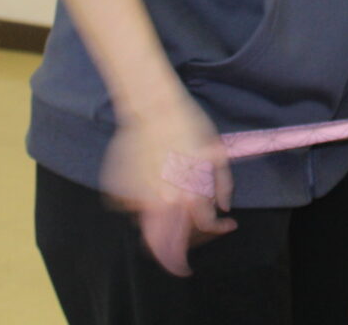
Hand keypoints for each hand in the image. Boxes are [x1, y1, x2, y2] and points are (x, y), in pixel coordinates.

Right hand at [100, 89, 235, 275]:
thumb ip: (222, 185)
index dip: (220, 227)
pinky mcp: (119, 193)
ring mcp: (137, 199)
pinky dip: (146, 203)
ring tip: (175, 203)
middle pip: (176, 237)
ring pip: (153, 225)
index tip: (227, 224)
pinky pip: (135, 208)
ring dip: (166, 222)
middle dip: (189, 239)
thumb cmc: (189, 126)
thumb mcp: (217, 152)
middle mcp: (163, 202)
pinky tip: (155, 184)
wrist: (153, 108)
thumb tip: (224, 208)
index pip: (206, 225)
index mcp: (190, 194)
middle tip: (196, 226)